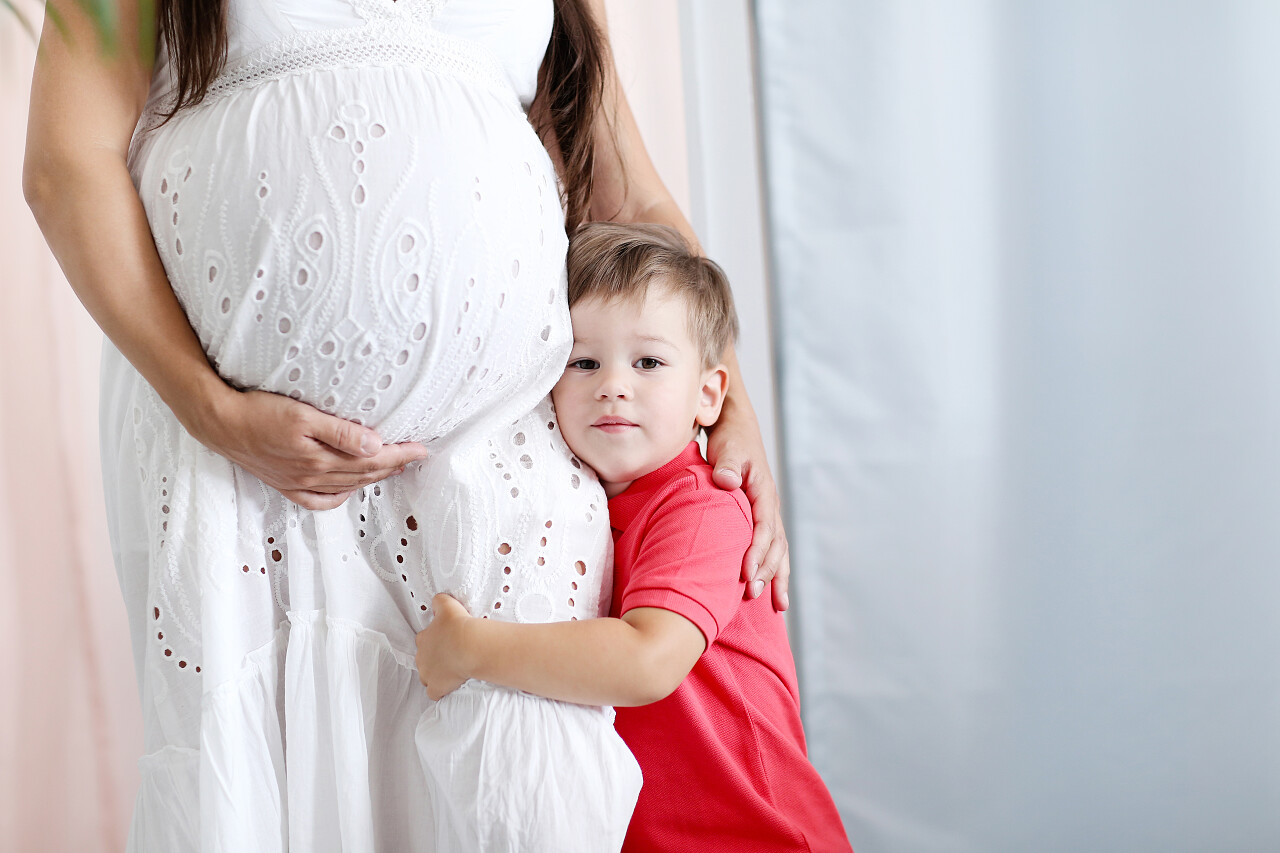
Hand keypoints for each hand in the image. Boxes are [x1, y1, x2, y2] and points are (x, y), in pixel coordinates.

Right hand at [198, 388, 428, 510]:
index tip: (421, 448)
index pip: (371, 460)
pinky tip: (348, 490)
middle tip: (415, 456)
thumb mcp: (303, 415)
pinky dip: (338, 497)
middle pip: (363, 475)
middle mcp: (312, 476)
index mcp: (320, 459)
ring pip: (345, 486)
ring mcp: (298, 483)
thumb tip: (376, 446)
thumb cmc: (259, 412)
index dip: (399, 455)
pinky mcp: (285, 484)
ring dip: (372, 479)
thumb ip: (341, 433)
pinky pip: (318, 500)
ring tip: (391, 469)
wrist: (219, 423)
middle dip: (392, 466)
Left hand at [416, 594, 473, 700]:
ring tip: (451, 672)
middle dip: (434, 659)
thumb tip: (435, 601)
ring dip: (435, 675)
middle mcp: (421, 657)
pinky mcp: (436, 687)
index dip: (434, 641)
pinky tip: (449, 688)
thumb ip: (439, 601)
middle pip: (424, 659)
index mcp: (423, 638)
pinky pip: (433, 693)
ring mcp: (427, 674)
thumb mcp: (447, 605)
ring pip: (426, 677)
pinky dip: (440, 691)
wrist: (469, 645)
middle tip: (450, 656)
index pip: (423, 640)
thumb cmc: (459, 625)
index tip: (446, 641)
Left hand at [706, 410, 790, 611]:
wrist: (736, 429)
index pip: (764, 527)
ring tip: (776, 604)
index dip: (757, 551)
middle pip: (776, 545)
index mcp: (763, 491)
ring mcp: (769, 513)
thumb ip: (726, 465)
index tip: (746, 572)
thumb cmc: (729, 440)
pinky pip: (774, 547)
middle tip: (753, 594)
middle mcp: (770, 505)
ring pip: (780, 550)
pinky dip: (776, 569)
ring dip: (777, 576)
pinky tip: (775, 591)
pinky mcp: (762, 517)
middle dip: (768, 571)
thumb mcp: (727, 448)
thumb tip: (727, 481)